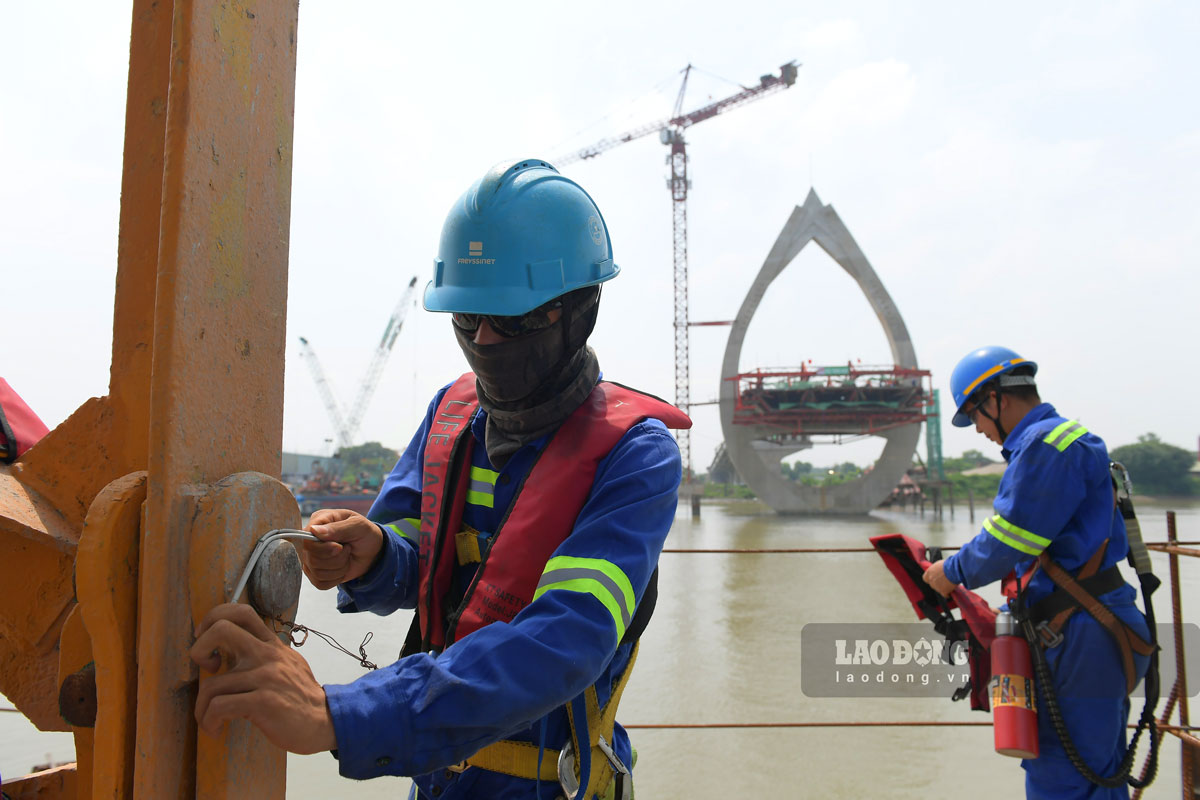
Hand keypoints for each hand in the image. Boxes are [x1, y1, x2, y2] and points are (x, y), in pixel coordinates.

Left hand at [190, 603, 335, 753]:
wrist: (324, 721)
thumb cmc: (300, 697)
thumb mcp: (286, 665)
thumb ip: (263, 655)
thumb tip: (231, 653)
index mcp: (272, 645)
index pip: (242, 612)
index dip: (214, 619)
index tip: (207, 642)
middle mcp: (267, 655)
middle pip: (221, 629)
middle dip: (198, 649)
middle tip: (204, 670)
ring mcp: (265, 677)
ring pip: (211, 684)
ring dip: (201, 708)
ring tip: (208, 718)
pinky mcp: (263, 701)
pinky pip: (219, 707)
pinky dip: (209, 720)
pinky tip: (215, 729)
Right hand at [298, 509, 383, 588]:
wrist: (372, 550)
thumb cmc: (364, 533)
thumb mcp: (357, 525)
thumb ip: (338, 528)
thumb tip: (314, 530)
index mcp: (317, 522)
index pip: (306, 540)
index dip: (323, 548)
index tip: (340, 546)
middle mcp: (310, 540)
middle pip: (312, 559)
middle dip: (337, 558)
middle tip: (347, 549)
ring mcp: (310, 558)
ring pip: (317, 572)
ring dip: (339, 568)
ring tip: (347, 556)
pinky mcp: (315, 573)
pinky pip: (320, 583)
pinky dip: (336, 578)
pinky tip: (343, 568)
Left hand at [922, 559, 958, 597]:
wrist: (954, 569)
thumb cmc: (948, 564)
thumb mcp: (939, 565)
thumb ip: (936, 570)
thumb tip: (937, 572)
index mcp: (929, 572)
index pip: (925, 579)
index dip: (930, 579)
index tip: (934, 578)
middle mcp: (931, 580)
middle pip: (932, 584)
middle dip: (937, 583)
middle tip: (944, 581)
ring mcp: (936, 586)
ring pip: (939, 589)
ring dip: (943, 588)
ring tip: (949, 584)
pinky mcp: (943, 591)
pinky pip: (944, 595)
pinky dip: (947, 594)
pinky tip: (950, 592)